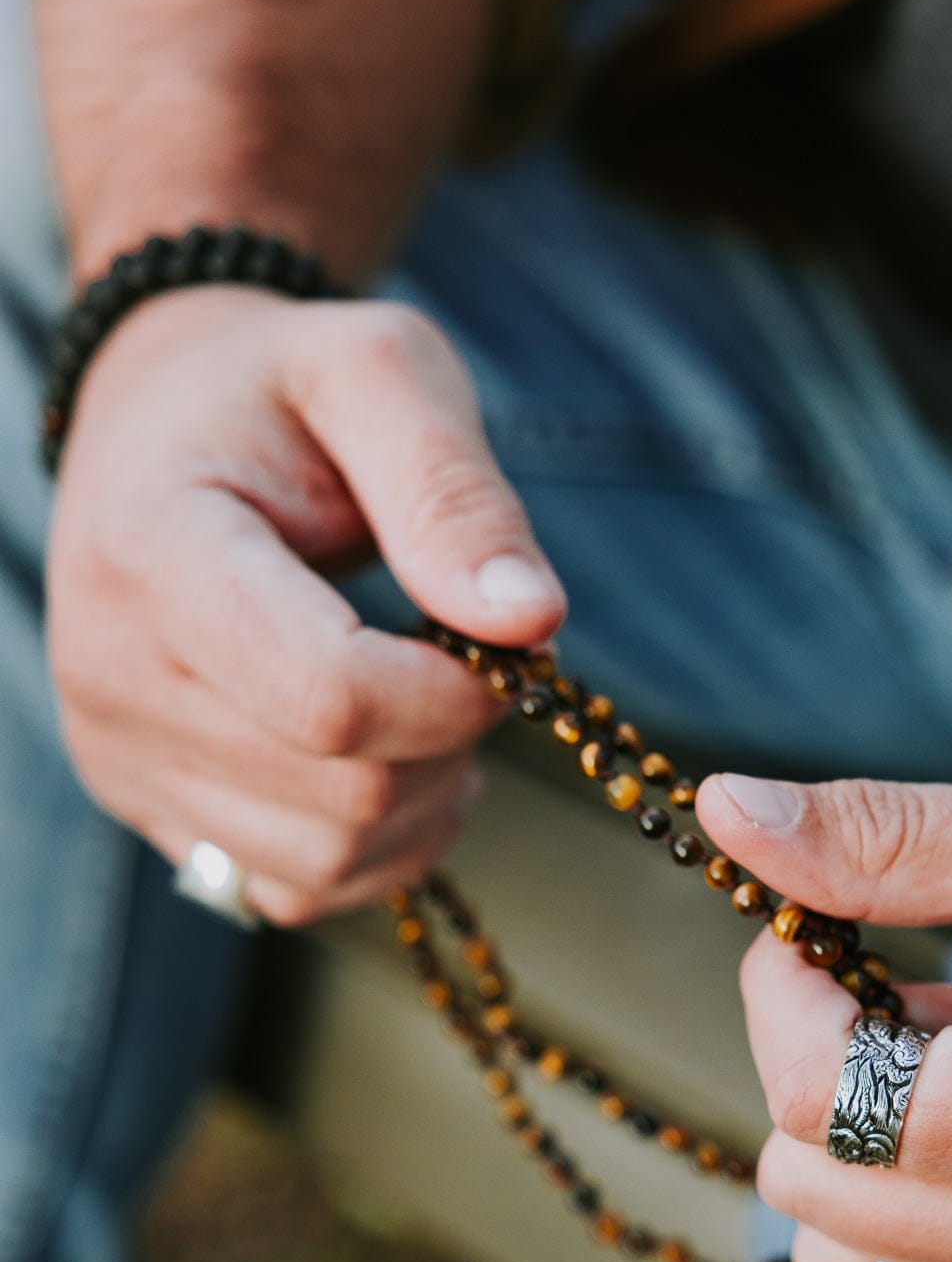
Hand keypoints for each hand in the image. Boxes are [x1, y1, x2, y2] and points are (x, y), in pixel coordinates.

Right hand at [48, 285, 565, 923]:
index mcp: (151, 553)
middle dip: (447, 742)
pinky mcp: (149, 807)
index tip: (500, 638)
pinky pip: (294, 889)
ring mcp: (121, 756)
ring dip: (421, 802)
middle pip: (342, 796)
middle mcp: (111, 675)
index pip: (330, 700)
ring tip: (426, 700)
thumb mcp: (381, 371)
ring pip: (326, 862)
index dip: (453, 695)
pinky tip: (390, 760)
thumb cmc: (279, 391)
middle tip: (465, 657)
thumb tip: (529, 622)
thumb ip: (454, 492)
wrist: (161, 424)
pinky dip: (376, 847)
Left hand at [696, 772, 951, 1261]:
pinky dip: (887, 1223)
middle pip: (806, 1186)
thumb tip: (721, 811)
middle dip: (815, 1068)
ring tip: (951, 1071)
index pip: (815, 1098)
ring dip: (845, 1155)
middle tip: (910, 994)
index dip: (780, 994)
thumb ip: (884, 837)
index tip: (818, 933)